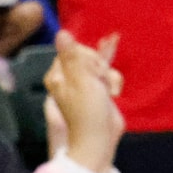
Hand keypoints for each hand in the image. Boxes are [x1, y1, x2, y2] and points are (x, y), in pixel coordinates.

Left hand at [41, 31, 123, 172]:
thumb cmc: (88, 111)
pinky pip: (108, 76)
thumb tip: (61, 33)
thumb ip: (72, 56)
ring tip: (109, 93)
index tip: (91, 72)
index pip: (73, 50)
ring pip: (102, 66)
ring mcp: (85, 84)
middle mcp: (69, 78)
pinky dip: (113, 82)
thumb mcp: (81, 80)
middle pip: (89, 56)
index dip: (86, 58)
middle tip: (99, 84)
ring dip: (109, 77)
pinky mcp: (99, 91)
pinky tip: (114, 87)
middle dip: (99, 68)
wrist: (101, 139)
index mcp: (58, 75)